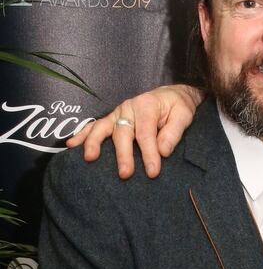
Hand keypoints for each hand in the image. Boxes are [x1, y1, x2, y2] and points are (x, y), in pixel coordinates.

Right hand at [67, 84, 203, 178]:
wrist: (172, 95)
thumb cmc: (177, 106)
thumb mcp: (184, 115)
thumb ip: (174, 133)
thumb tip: (163, 151)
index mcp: (147, 105)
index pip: (146, 133)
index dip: (149, 154)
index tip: (153, 172)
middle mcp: (129, 108)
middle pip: (123, 132)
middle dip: (123, 154)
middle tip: (125, 174)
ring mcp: (118, 113)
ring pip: (102, 128)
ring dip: (94, 142)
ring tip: (89, 158)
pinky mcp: (112, 119)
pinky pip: (94, 126)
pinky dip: (82, 134)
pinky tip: (72, 145)